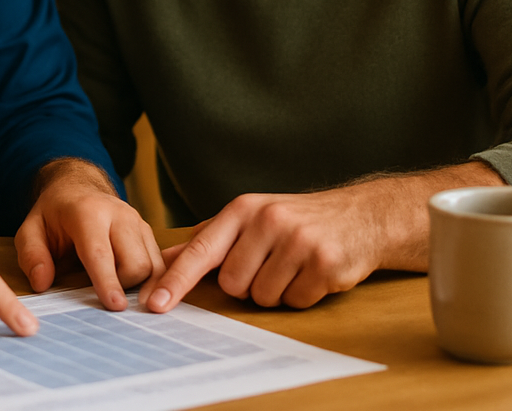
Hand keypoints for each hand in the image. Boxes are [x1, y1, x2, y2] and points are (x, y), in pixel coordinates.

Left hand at [15, 159, 163, 310]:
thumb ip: (32, 255)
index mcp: (87, 212)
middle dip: (124, 288)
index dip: (108, 282)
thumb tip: (42, 283)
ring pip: (153, 266)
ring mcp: (137, 221)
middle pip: (136, 263)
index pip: (100, 253)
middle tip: (104, 299)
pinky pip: (159, 264)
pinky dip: (151, 282)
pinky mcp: (147, 231)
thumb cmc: (53, 214)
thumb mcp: (30, 230)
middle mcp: (119, 214)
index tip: (115, 306)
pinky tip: (134, 291)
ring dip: (139, 287)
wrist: (77, 188)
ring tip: (118, 295)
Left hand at [139, 161, 504, 311]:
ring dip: (275, 291)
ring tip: (291, 266)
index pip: (201, 249)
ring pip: (263, 297)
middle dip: (247, 284)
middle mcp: (268, 220)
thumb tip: (164, 258)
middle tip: (269, 263)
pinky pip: (295, 302)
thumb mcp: (249, 217)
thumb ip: (207, 238)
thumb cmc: (293, 220)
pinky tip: (311, 274)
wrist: (357, 216)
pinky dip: (300, 296)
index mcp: (243, 209)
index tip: (154, 303)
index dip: (176, 280)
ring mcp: (297, 241)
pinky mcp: (325, 263)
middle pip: (233, 284)